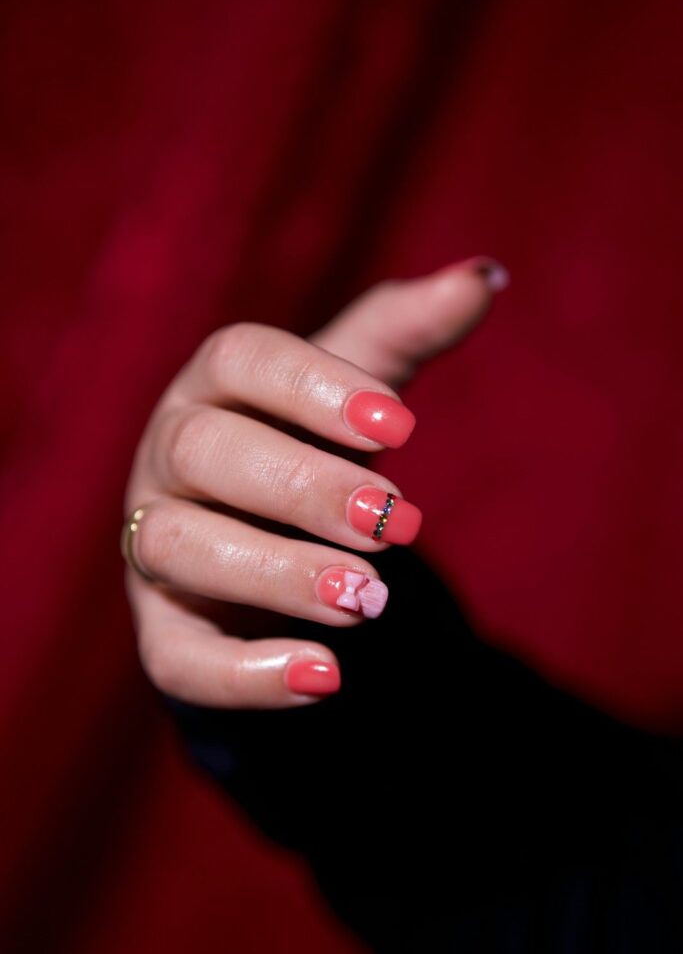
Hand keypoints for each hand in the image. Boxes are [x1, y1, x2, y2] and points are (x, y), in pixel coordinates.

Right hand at [121, 256, 507, 707]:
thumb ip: (409, 335)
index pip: (239, 359)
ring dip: (277, 573)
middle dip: (304, 485)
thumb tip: (485, 276)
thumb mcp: (356, 393)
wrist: (260, 544)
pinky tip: (326, 677)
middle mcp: (165, 460)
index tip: (404, 425)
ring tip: (368, 599)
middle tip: (397, 521)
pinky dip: (245, 674)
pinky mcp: (165, 632)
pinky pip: (176, 657)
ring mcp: (153, 547)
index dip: (316, 387)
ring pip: (181, 549)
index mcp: (211, 388)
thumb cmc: (305, 450)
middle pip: (206, 452)